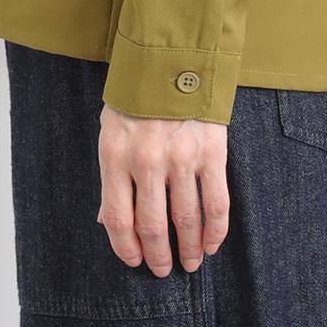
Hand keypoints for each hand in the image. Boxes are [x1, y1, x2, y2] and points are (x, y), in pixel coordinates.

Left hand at [96, 100, 229, 275]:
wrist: (173, 58)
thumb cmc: (136, 98)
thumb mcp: (111, 131)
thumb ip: (112, 176)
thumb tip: (109, 221)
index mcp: (116, 155)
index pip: (118, 219)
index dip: (126, 249)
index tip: (135, 261)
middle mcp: (147, 160)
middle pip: (152, 226)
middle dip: (158, 256)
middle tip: (164, 269)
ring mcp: (182, 157)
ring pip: (186, 220)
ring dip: (188, 249)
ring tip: (189, 262)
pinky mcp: (211, 151)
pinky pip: (216, 203)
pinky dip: (215, 231)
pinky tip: (211, 244)